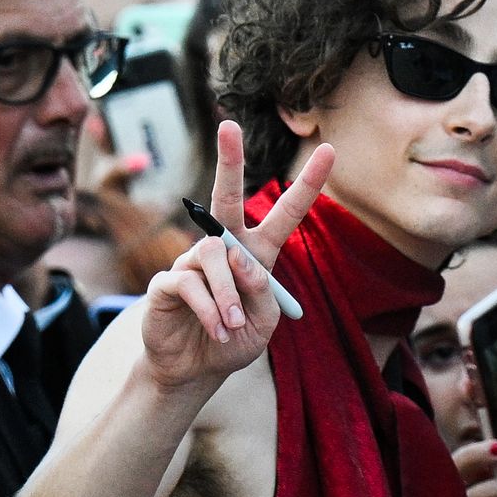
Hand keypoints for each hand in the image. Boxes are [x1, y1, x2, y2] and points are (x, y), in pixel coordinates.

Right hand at [140, 121, 331, 393]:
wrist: (195, 370)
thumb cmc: (235, 341)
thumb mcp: (266, 322)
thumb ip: (263, 289)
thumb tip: (238, 259)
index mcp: (258, 253)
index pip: (286, 213)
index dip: (308, 183)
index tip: (329, 149)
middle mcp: (225, 248)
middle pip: (227, 198)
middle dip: (229, 161)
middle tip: (228, 126)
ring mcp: (193, 261)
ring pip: (215, 256)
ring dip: (229, 295)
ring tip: (232, 326)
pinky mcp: (167, 281)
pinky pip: (191, 283)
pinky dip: (210, 309)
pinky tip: (216, 329)